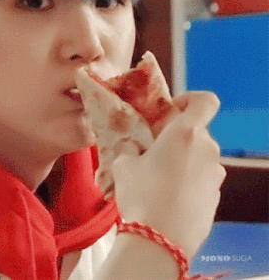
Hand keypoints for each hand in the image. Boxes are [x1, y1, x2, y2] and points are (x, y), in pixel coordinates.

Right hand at [112, 91, 226, 258]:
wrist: (160, 241)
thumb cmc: (141, 194)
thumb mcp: (124, 164)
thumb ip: (131, 147)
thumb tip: (133, 145)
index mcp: (186, 133)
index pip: (206, 101)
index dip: (191, 99)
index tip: (172, 109)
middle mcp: (207, 149)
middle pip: (197, 132)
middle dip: (178, 136)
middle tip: (154, 149)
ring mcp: (215, 174)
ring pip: (199, 157)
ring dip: (183, 159)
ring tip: (158, 177)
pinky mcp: (216, 197)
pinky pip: (202, 179)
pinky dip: (188, 180)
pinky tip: (168, 197)